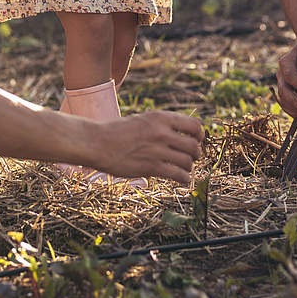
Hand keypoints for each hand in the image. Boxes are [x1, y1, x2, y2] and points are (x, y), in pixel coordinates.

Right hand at [87, 112, 204, 183]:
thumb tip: (182, 134)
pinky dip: (184, 179)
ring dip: (188, 167)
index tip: (196, 141)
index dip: (199, 135)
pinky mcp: (151, 167)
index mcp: (160, 118)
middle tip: (190, 157)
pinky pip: (178, 175)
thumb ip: (162, 125)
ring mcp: (157, 150)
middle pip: (194, 146)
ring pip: (187, 161)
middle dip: (195, 154)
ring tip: (182, 168)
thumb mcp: (143, 120)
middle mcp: (162, 132)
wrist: (97, 142)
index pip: (194, 126)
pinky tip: (181, 179)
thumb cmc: (117, 132)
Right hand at [276, 36, 296, 118]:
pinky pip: (285, 102)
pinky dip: (290, 110)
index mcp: (285, 61)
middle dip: (294, 101)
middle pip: (283, 89)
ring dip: (291, 108)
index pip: (290, 74)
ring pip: (282, 98)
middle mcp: (281, 73)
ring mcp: (282, 83)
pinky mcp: (286, 90)